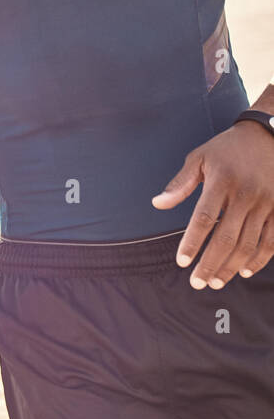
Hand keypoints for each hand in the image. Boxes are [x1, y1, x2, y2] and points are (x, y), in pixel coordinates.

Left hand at [153, 121, 273, 288]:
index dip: (192, 243)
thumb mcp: (200, 158)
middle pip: (227, 238)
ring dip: (232, 266)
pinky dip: (260, 259)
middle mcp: (246, 195)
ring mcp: (267, 203)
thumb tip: (157, 204)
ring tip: (216, 282)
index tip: (181, 262)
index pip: (204, 219)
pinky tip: (245, 270)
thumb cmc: (228, 148)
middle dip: (211, 264)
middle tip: (197, 283)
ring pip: (250, 244)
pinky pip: (273, 240)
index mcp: (222, 182)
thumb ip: (180, 183)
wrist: (270, 135)